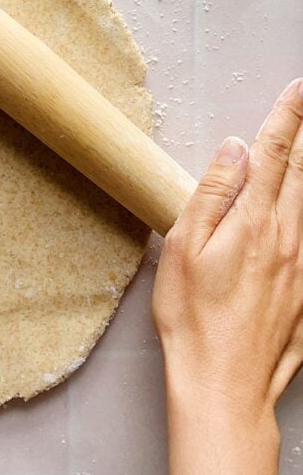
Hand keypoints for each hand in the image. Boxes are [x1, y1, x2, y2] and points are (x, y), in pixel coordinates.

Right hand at [153, 78, 302, 474]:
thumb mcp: (184, 248)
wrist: (224, 386)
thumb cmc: (193, 319)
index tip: (298, 88)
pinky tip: (300, 208)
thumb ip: (211, 193)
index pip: (274, 154)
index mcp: (255, 223)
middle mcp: (289, 239)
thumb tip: (234, 149)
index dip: (287, 116)